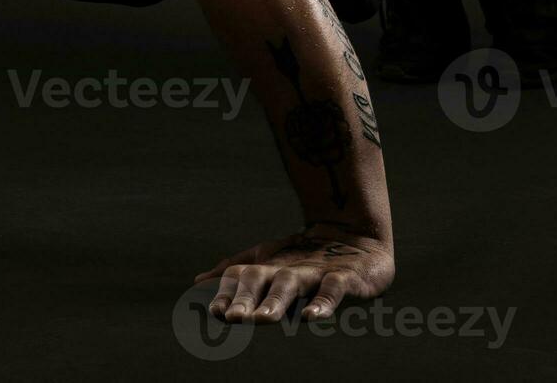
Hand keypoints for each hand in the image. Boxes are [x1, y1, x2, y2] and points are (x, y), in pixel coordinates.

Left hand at [194, 225, 394, 322]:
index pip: (238, 279)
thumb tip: (197, 283)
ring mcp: (314, 272)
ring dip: (275, 301)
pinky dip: (322, 302)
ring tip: (262, 320)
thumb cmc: (308, 257)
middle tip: (232, 318)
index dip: (225, 294)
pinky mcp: (344, 277)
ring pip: (290, 284)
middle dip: (244, 299)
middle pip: (259, 280)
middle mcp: (286, 269)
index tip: (212, 312)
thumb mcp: (271, 265)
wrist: (359, 236)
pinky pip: (332, 289)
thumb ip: (235, 275)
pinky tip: (311, 316)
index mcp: (268, 269)